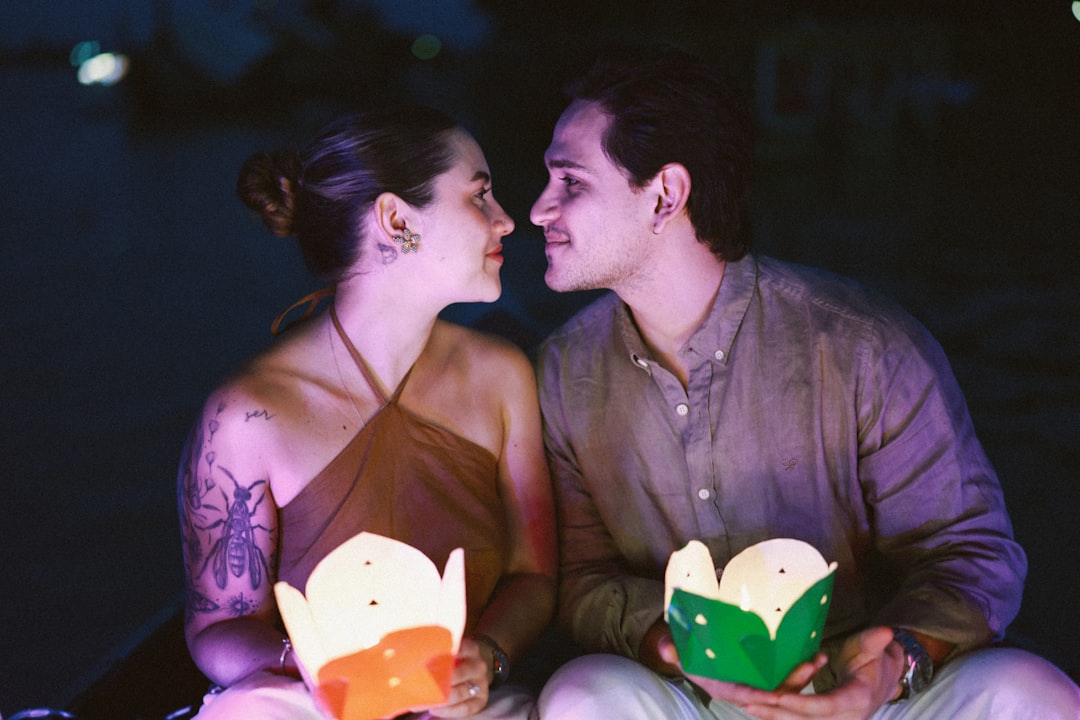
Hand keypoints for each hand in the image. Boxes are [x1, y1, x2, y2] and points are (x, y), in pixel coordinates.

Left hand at [422, 637, 489, 717]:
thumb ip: (435, 653)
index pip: (463, 648)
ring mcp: (481, 683)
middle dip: (438, 681)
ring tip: (423, 701)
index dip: (446, 654)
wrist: (472, 672)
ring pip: (460, 693)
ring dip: (441, 699)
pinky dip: (448, 711)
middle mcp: (478, 665)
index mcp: (471, 649)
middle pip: (458, 674)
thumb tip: (406, 658)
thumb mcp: (449, 652)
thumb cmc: (453, 662)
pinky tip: (434, 709)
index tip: (429, 659)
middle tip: (420, 685)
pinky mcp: (480, 700)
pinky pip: (465, 708)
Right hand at [657, 632, 823, 709]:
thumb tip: (667, 650)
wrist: (692, 648)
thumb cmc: (685, 648)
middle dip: (793, 682)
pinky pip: (787, 674)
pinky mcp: (766, 673)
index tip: (778, 694)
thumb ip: (672, 650)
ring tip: (819, 657)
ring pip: (784, 684)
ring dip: (804, 673)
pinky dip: (801, 666)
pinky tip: (816, 652)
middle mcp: (744, 689)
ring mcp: (757, 683)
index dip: (761, 696)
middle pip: (772, 692)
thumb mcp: (675, 649)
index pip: (745, 696)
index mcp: (723, 687)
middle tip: (810, 665)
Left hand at [743, 627, 901, 718]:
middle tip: (746, 701)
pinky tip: (753, 708)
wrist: (883, 683)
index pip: (822, 707)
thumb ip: (874, 642)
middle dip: (774, 711)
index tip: (775, 698)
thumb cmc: (875, 661)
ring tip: (744, 704)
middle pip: (803, 719)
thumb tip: (886, 631)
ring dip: (770, 716)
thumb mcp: (874, 650)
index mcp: (854, 702)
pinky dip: (776, 716)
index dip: (798, 703)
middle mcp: (843, 719)